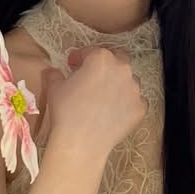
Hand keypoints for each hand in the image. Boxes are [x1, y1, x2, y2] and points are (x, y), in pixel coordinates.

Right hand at [35, 47, 146, 162]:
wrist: (82, 142)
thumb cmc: (66, 111)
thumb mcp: (55, 88)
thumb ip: (54, 74)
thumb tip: (53, 71)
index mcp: (101, 59)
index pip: (91, 51)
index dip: (80, 56)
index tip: (73, 63)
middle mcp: (122, 69)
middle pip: (117, 59)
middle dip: (105, 64)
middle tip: (92, 75)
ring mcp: (135, 89)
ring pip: (129, 79)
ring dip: (118, 82)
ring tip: (105, 95)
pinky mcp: (141, 107)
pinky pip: (135, 100)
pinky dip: (126, 102)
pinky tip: (115, 110)